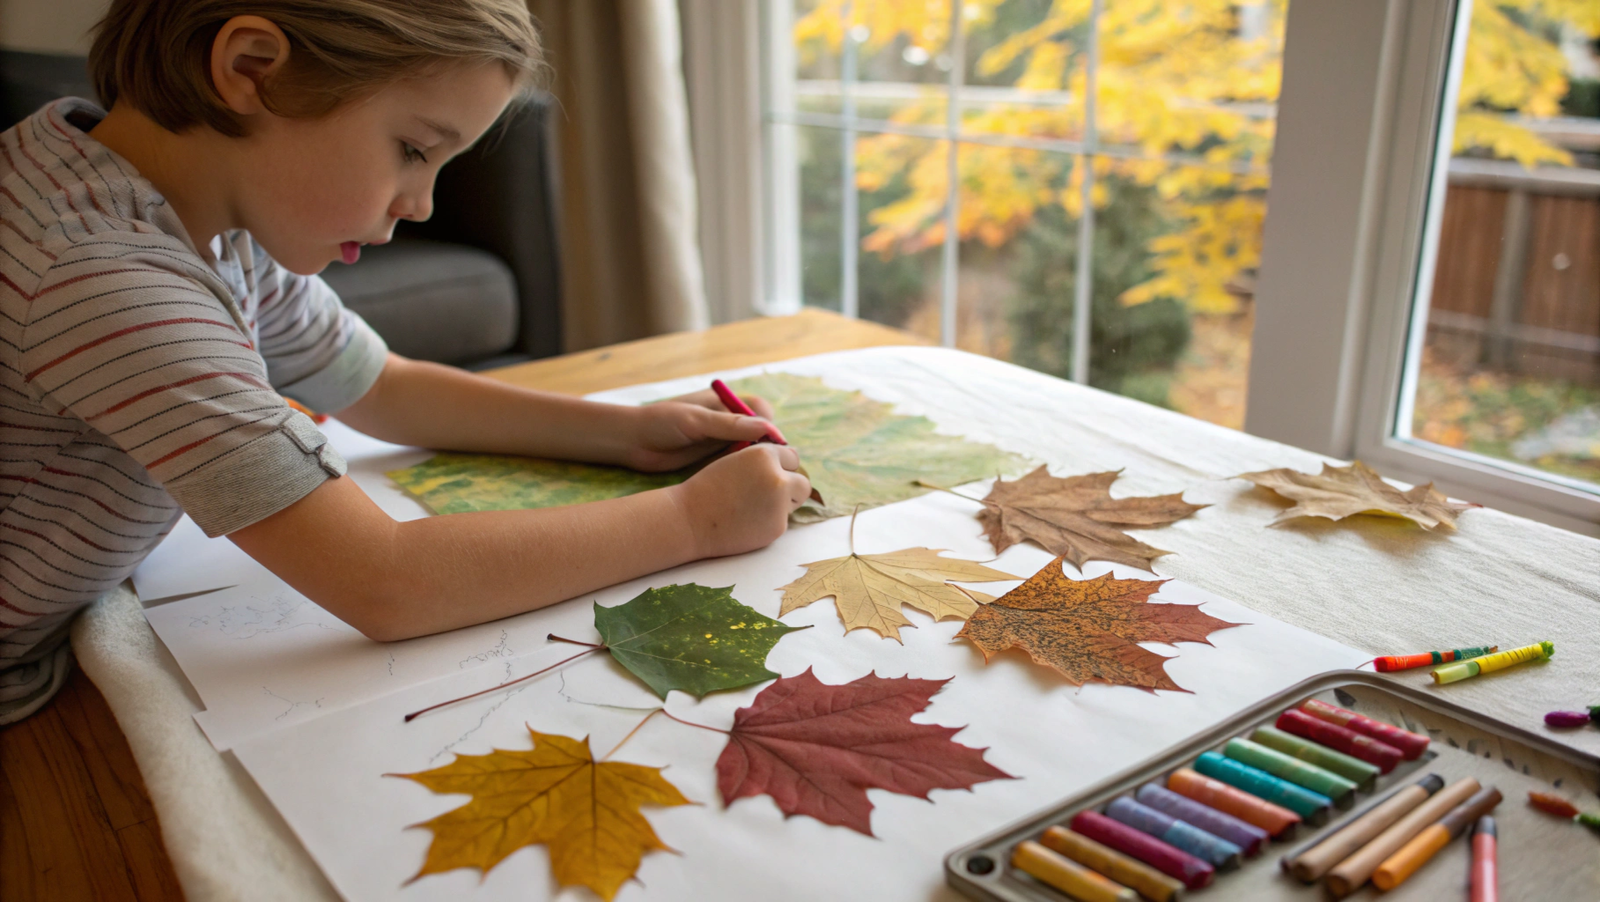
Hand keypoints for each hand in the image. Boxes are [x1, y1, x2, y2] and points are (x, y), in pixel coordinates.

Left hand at [624, 391, 785, 471]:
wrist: (630, 442)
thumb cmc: (660, 422)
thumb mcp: (697, 420)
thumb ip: (731, 425)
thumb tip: (768, 429)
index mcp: (724, 402)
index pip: (760, 411)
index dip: (768, 427)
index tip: (770, 446)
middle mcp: (726, 420)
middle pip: (758, 433)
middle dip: (764, 448)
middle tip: (765, 467)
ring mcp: (719, 441)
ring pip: (748, 451)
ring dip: (752, 462)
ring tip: (752, 476)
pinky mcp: (711, 459)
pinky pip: (733, 464)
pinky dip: (739, 472)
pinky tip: (738, 482)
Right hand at [668, 444, 809, 557]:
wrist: (689, 520)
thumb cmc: (708, 488)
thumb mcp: (735, 460)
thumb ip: (763, 459)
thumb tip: (793, 460)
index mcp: (764, 454)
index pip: (792, 457)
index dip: (780, 466)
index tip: (768, 474)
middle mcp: (776, 477)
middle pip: (802, 481)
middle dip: (790, 486)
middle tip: (767, 493)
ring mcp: (779, 504)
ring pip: (797, 501)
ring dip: (784, 503)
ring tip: (755, 505)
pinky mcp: (777, 527)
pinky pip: (784, 520)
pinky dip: (771, 521)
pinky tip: (749, 520)